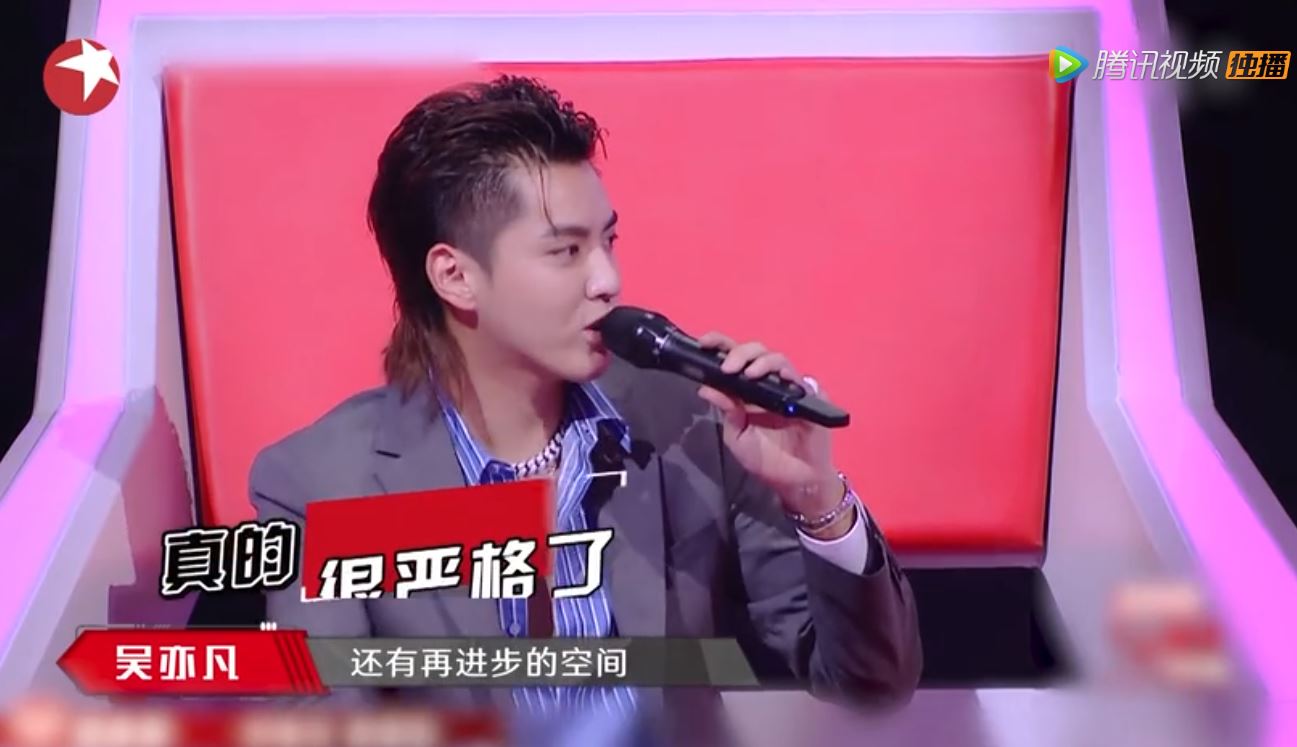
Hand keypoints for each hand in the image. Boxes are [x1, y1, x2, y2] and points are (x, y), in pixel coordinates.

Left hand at [695, 332, 845, 518]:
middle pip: (756, 352)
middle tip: (727, 367)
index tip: (704, 343)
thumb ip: (726, 411)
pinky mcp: (810, 398)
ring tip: (748, 374)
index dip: (719, 345)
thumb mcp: (737, 436)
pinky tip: (778, 379)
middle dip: (739, 352)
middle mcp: (768, 383)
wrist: (795, 482)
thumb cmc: (767, 459)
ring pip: (778, 359)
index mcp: (747, 389)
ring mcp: (790, 388)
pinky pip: (801, 379)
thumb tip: (705, 387)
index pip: (734, 359)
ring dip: (761, 362)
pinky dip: (788, 375)